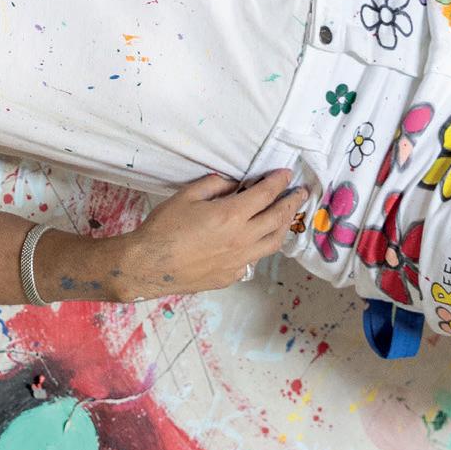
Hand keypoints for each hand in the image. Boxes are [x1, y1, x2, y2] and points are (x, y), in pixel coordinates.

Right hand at [114, 170, 307, 299]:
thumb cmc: (164, 227)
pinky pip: (254, 259)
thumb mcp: (187, 196)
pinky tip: (257, 239)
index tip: (287, 173)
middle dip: (292, 202)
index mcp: (231, 216)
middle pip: (277, 219)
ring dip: (284, 226)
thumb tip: (234, 184)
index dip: (278, 182)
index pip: (265, 195)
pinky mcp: (231, 276)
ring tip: (287, 215)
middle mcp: (241, 239)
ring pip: (273, 243)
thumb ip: (215, 185)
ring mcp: (239, 261)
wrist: (150, 265)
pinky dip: (261, 245)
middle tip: (300, 192)